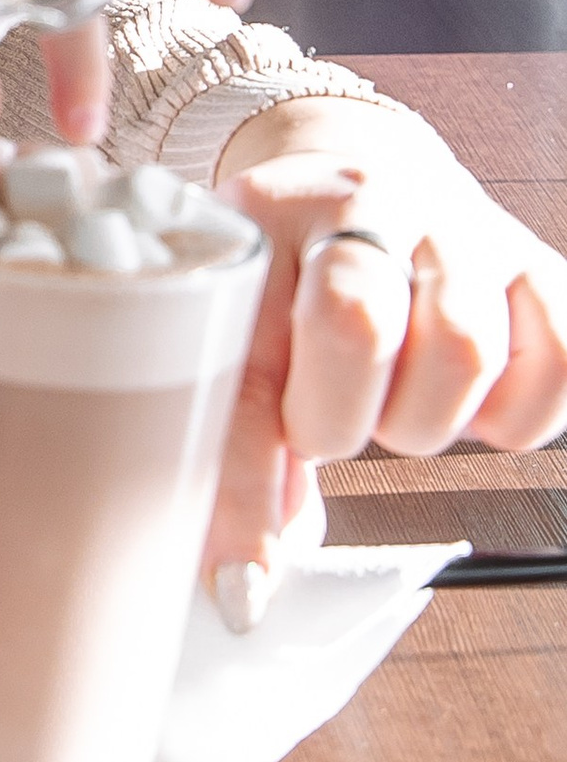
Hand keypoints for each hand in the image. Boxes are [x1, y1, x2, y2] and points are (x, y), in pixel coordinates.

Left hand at [207, 96, 566, 576]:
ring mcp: (463, 225)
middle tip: (320, 423)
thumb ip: (234, 438)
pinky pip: (559, 361)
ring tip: (388, 400)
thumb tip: (246, 583)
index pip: (249, 358)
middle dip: (336, 423)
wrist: (359, 176)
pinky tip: (464, 396)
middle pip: (362, 328)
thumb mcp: (228, 329)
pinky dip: (514, 412)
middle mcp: (367, 199)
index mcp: (262, 216)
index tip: (241, 585)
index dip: (243, 487)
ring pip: (464, 352)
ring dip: (421, 419)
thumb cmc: (283, 273)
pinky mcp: (539, 264)